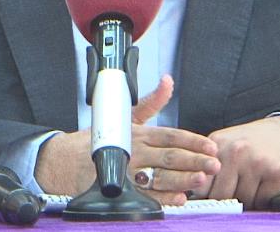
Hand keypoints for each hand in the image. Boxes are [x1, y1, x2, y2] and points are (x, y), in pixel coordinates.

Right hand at [34, 75, 219, 205]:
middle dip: (195, 159)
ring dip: (184, 178)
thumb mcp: (124, 117)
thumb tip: (168, 81)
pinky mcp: (120, 189)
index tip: (210, 145)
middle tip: (215, 162)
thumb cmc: (96, 139)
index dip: (193, 140)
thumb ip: (151, 102)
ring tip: (203, 178)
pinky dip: (164, 197)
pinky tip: (179, 198)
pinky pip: (146, 195)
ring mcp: (128, 171)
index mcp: (138, 132)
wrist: (64, 161)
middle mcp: (134, 150)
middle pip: (170, 155)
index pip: (171, 135)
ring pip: (161, 175)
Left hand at [192, 116, 279, 208]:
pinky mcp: (275, 173)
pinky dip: (261, 200)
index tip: (210, 200)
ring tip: (251, 187)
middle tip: (233, 197)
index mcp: (217, 145)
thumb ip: (209, 166)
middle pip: (220, 195)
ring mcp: (255, 162)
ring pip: (242, 199)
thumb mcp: (226, 145)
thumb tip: (195, 195)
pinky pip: (261, 200)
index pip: (201, 183)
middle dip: (226, 202)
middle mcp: (235, 152)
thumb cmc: (254, 143)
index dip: (205, 196)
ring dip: (246, 201)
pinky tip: (264, 187)